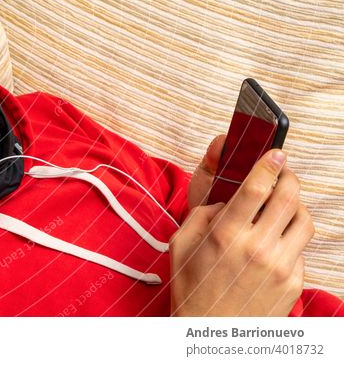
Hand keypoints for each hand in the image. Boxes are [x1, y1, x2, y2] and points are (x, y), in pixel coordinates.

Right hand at [169, 149, 313, 315]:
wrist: (211, 334)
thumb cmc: (192, 287)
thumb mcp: (182, 244)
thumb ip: (202, 215)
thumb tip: (227, 199)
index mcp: (225, 235)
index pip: (257, 188)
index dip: (269, 164)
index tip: (276, 152)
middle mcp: (257, 248)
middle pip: (289, 198)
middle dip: (288, 177)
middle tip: (282, 172)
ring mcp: (280, 267)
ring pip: (304, 221)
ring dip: (295, 206)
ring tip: (282, 205)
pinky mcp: (294, 283)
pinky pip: (300, 249)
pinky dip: (290, 238)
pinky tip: (274, 241)